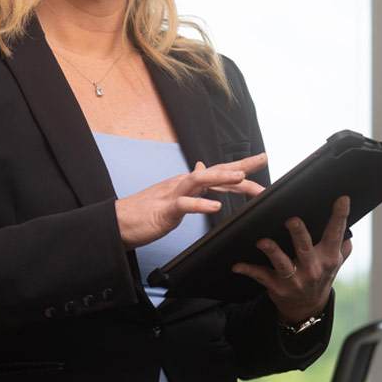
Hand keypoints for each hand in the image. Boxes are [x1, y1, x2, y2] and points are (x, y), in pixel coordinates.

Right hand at [115, 154, 266, 249]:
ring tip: (241, 177)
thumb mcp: (172, 196)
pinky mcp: (164, 210)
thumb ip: (190, 186)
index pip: (218, 172)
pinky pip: (184, 205)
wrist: (118, 222)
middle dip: (240, 166)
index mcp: (187, 183)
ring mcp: (172, 194)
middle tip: (263, 160)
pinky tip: (215, 208)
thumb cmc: (144, 212)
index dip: (241, 167)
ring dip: (221, 177)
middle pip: (214, 171)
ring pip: (199, 180)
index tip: (262, 161)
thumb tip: (202, 167)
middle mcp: (181, 183)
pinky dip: (200, 205)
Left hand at [232, 195, 352, 324]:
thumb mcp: (335, 263)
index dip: (339, 216)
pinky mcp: (277, 286)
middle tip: (292, 220)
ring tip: (262, 241)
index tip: (342, 199)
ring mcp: (294, 279)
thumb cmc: (319, 276)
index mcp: (328, 258)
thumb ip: (342, 245)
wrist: (306, 307)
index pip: (335, 234)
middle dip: (298, 233)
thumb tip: (347, 224)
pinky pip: (261, 276)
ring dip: (271, 251)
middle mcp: (312, 268)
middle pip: (305, 247)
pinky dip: (248, 270)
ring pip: (282, 263)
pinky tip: (237, 266)